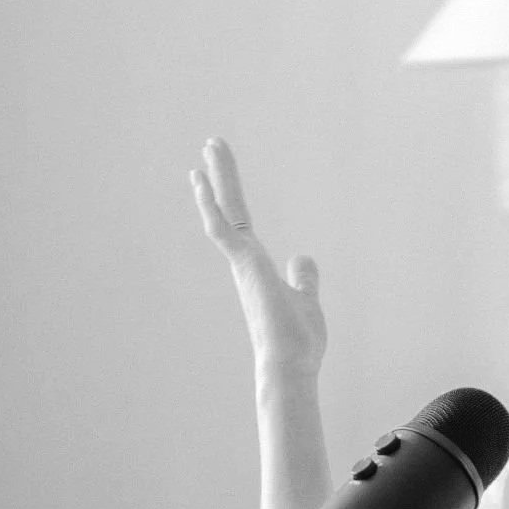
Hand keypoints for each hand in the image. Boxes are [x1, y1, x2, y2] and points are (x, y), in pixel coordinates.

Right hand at [191, 136, 326, 387]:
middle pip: (230, 210)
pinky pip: (221, 228)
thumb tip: (302, 258)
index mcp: (256, 268)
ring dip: (218, 177)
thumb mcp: (306, 299)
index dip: (230, 197)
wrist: (291, 366)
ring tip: (211, 145)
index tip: (219, 173)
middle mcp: (244, 263)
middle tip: (212, 143)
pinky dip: (210, 203)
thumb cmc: (298, 342)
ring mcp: (242, 263)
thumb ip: (303, 277)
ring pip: (224, 212)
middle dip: (222, 176)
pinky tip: (201, 179)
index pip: (241, 223)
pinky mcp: (243, 264)